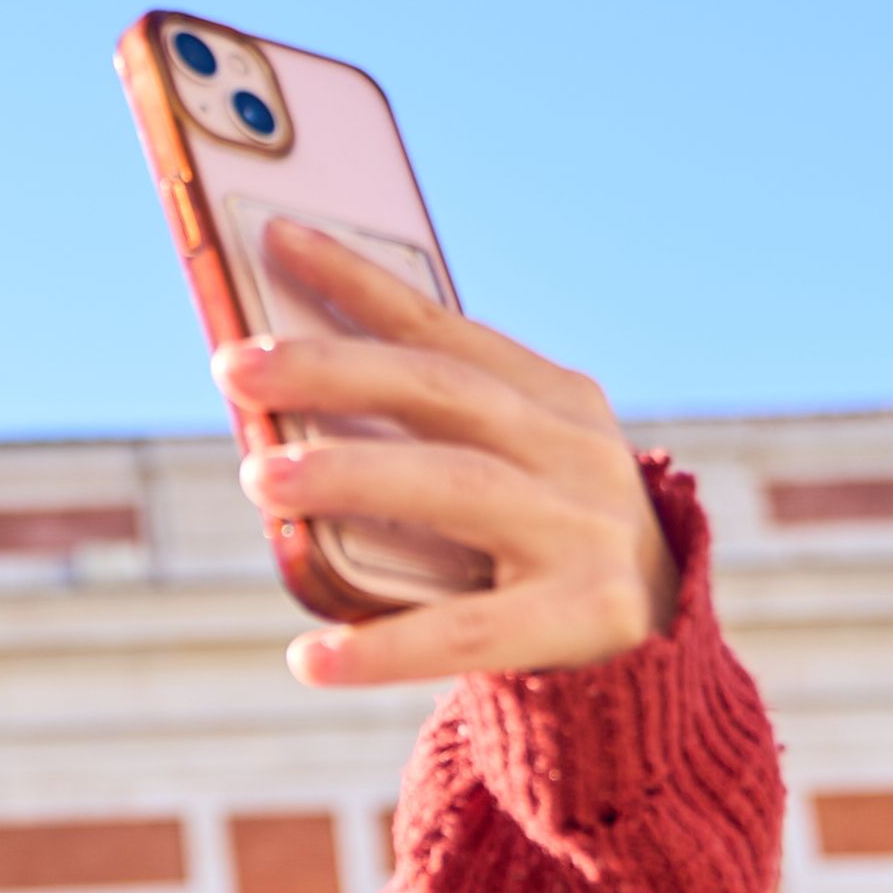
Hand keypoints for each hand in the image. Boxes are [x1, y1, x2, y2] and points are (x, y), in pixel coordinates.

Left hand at [217, 223, 677, 689]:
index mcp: (555, 399)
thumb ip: (424, 436)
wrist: (657, 651)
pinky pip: (467, 629)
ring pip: (456, 486)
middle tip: (236, 365)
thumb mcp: (506, 470)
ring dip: (354, 475)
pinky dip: (385, 644)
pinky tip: (310, 656)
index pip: (442, 328)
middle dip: (334, 370)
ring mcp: (586, 532)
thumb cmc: (541, 547)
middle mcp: (577, 451)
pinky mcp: (586, 618)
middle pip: (442, 392)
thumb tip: (275, 405)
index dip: (359, 280)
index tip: (275, 235)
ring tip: (261, 476)